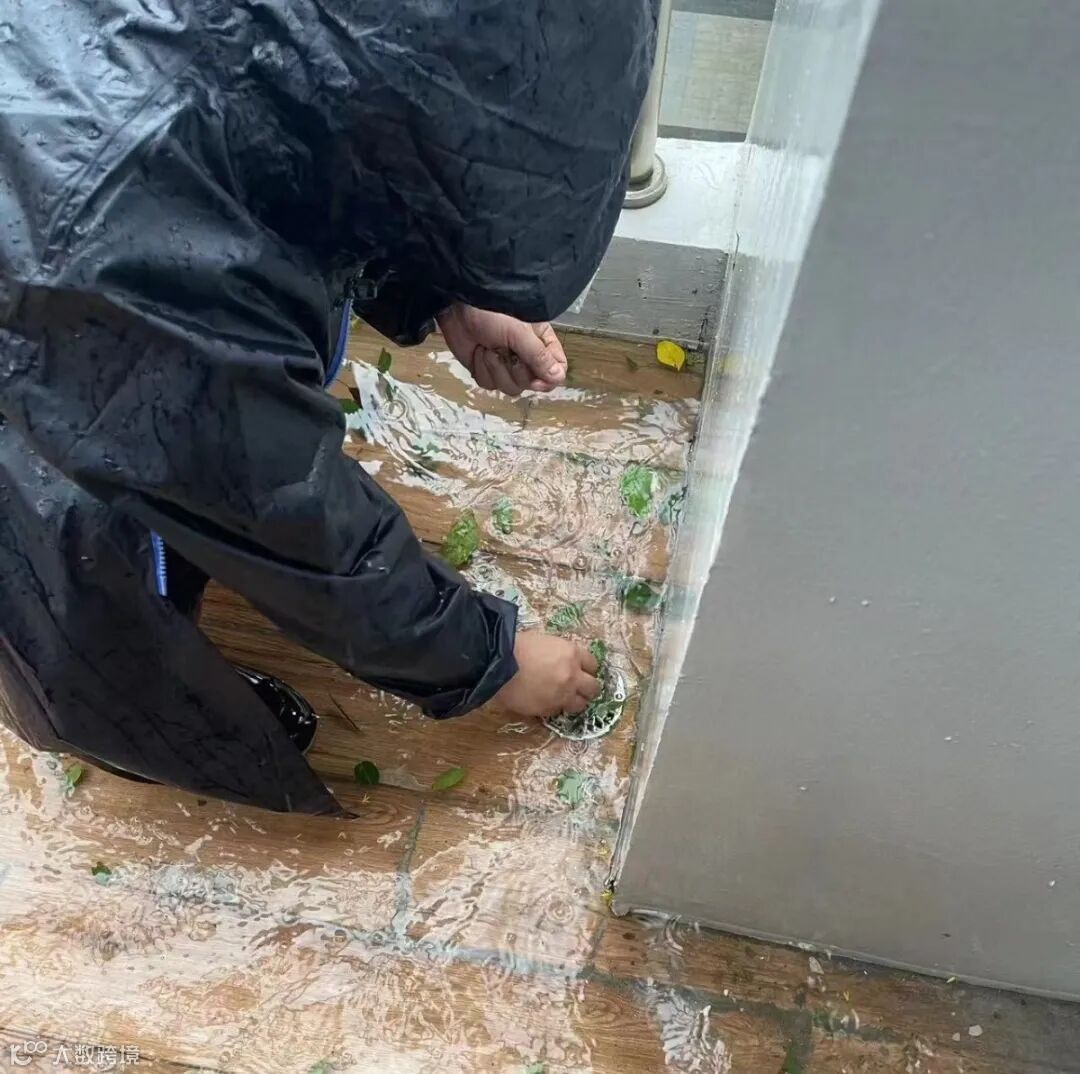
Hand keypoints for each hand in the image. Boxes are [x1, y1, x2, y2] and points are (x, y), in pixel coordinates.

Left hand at [436, 302, 566, 395]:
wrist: (458, 309)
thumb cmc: (493, 311)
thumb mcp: (520, 332)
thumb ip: (539, 356)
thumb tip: (558, 378)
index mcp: (541, 342)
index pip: (557, 370)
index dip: (548, 379)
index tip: (535, 379)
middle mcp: (526, 356)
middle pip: (531, 383)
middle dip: (515, 370)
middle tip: (504, 350)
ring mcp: (506, 365)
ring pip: (510, 387)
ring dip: (496, 369)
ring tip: (489, 348)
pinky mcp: (486, 371)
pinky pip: (490, 384)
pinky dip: (482, 369)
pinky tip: (478, 352)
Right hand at [494, 631, 600, 717]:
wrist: (496, 663)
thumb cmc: (516, 646)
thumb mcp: (543, 641)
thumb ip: (558, 652)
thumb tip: (558, 660)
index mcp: (571, 653)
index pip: (593, 664)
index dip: (587, 668)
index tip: (582, 670)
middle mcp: (572, 676)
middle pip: (593, 688)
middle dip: (588, 688)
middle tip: (579, 688)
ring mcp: (561, 695)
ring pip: (580, 705)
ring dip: (575, 701)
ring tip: (565, 698)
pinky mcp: (547, 710)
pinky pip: (557, 711)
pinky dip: (554, 707)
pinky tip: (544, 701)